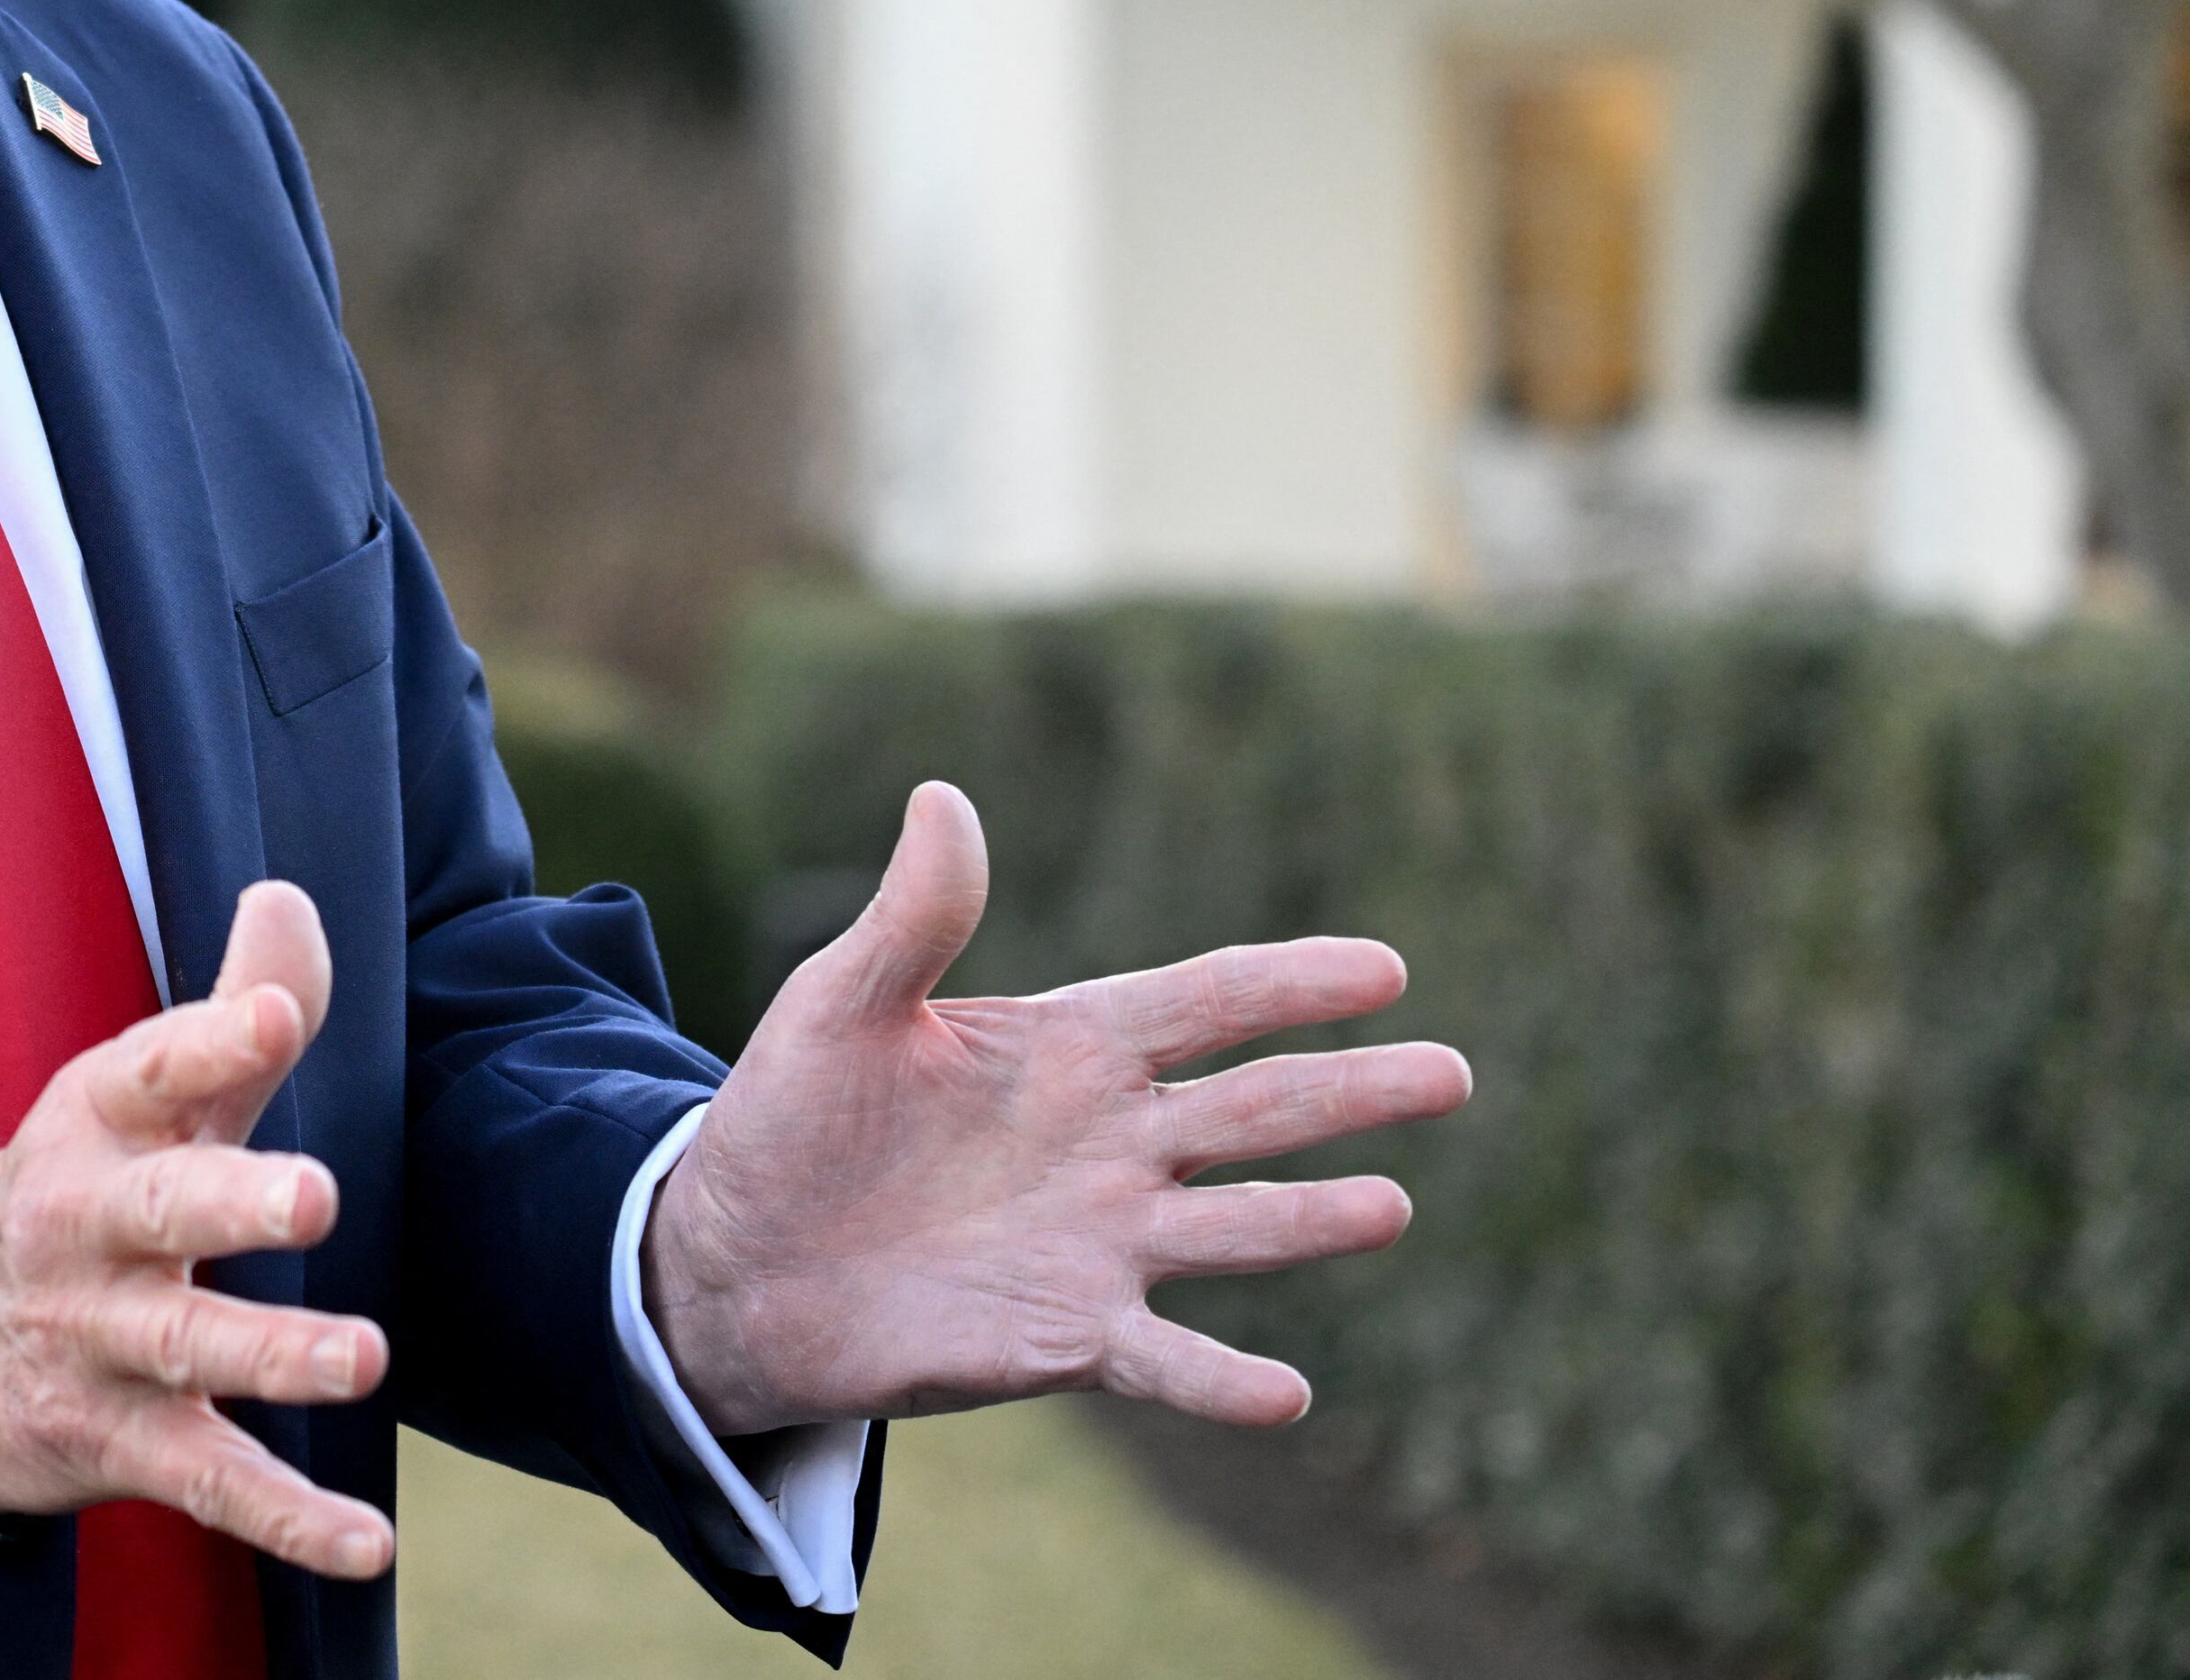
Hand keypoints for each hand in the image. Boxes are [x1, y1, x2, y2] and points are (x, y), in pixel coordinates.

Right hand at [0, 879, 396, 1578]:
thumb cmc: (69, 1197)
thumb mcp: (130, 1099)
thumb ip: (229, 1013)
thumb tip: (288, 897)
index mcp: (94, 1126)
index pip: (151, 1068)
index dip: (214, 1039)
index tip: (276, 1017)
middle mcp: (88, 1228)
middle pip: (161, 1207)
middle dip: (231, 1199)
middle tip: (314, 1193)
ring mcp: (97, 1340)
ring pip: (187, 1347)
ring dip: (271, 1353)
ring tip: (361, 1358)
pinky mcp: (115, 1441)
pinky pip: (206, 1481)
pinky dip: (285, 1520)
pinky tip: (365, 1542)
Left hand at [645, 782, 1471, 1432]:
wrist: (737, 1255)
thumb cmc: (794, 1115)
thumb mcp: (842, 1001)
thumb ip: (912, 915)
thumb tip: (942, 796)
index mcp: (1070, 1048)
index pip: (1204, 1001)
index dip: (1289, 982)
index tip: (1383, 966)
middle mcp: (1110, 1144)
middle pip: (1255, 1109)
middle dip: (1351, 1090)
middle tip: (1452, 1071)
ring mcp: (1101, 1243)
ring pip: (1235, 1228)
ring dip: (1312, 1221)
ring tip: (1392, 1206)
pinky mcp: (1068, 1337)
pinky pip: (1165, 1360)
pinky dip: (1223, 1380)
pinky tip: (1288, 1393)